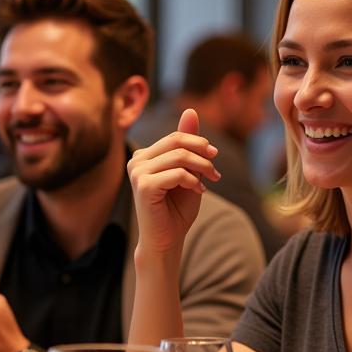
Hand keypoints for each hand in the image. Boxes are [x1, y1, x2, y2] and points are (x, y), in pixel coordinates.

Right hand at [127, 109, 219, 256]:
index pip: (175, 137)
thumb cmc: (176, 210)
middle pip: (176, 142)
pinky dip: (194, 181)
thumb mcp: (187, 171)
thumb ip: (188, 144)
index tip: (214, 157)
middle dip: (202, 152)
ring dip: (202, 167)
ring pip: (179, 156)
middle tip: (216, 168)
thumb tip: (190, 110)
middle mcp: (136, 161)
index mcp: (144, 156)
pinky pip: (177, 173)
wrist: (166, 241)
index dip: (198, 143)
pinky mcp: (143, 186)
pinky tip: (200, 191)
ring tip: (212, 179)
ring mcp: (137, 173)